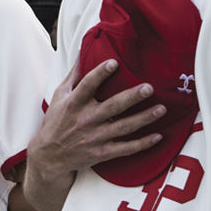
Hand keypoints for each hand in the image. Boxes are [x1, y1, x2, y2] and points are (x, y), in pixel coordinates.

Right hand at [27, 59, 165, 183]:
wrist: (49, 156)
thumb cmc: (55, 122)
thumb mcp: (59, 97)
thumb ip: (72, 76)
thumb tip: (81, 54)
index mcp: (74, 104)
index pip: (87, 86)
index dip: (100, 74)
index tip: (114, 63)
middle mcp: (85, 120)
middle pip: (112, 107)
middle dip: (132, 97)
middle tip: (148, 87)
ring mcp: (95, 137)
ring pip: (123, 127)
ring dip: (144, 118)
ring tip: (161, 109)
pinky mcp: (101, 153)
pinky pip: (125, 149)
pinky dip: (142, 144)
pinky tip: (157, 136)